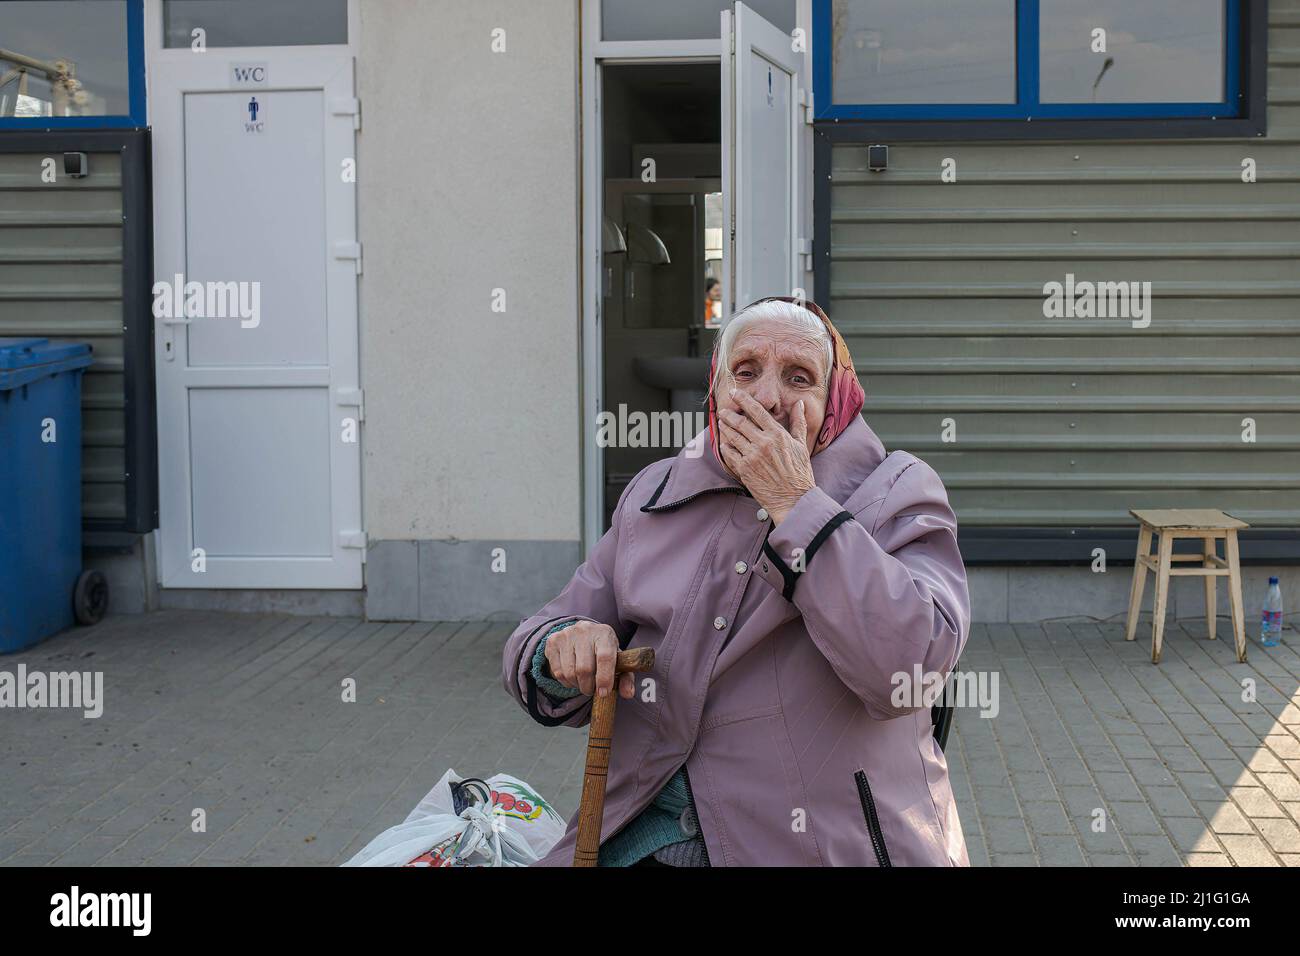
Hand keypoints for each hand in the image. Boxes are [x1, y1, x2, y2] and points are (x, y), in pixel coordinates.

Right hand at [543, 621, 635, 698]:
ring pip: (569, 672)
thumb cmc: (603, 651)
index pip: (605, 657)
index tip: (603, 693)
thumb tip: (628, 694)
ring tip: (583, 683)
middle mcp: (584, 630)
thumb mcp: (617, 661)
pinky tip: (572, 677)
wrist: (582, 635)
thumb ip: (625, 678)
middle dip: (589, 686)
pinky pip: (557, 672)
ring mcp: (566, 635)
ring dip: (577, 685)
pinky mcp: (553, 641)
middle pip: (585, 668)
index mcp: (604, 633)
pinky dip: (566, 682)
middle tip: (592, 690)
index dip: (604, 678)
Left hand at [717, 389, 815, 523]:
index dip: (743, 400)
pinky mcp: (744, 470)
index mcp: (777, 434)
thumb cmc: (799, 472)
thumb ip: (798, 422)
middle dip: (729, 414)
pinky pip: (729, 454)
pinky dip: (725, 447)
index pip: (756, 411)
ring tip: (721, 423)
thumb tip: (799, 404)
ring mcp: (752, 456)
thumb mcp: (801, 444)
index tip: (734, 393)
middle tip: (723, 411)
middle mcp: (763, 443)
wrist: (794, 498)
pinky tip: (725, 444)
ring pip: (732, 436)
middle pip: (740, 422)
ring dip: (725, 428)